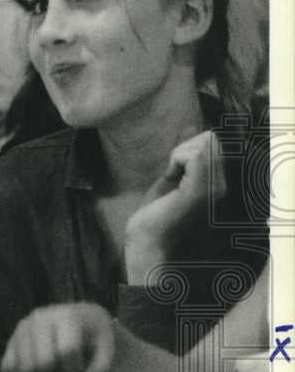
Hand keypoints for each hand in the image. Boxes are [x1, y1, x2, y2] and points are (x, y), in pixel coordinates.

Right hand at [2, 302, 115, 371]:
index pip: (67, 351)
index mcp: (65, 316)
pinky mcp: (10, 340)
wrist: (78, 318)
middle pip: (43, 362)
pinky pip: (7, 368)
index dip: (76, 367)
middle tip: (65, 371)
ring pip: (25, 369)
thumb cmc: (93, 335)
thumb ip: (101, 369)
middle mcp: (39, 318)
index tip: (81, 366)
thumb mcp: (106, 348)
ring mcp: (22, 329)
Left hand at [124, 130, 225, 282]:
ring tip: (172, 177)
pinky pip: (195, 154)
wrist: (146, 246)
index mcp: (220, 184)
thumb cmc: (155, 217)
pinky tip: (170, 178)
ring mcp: (217, 189)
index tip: (175, 169)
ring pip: (206, 142)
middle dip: (185, 147)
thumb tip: (191, 126)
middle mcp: (225, 186)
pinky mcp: (202, 192)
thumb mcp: (171, 178)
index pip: (218, 142)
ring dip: (180, 153)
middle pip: (212, 138)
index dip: (191, 145)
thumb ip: (183, 154)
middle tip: (172, 173)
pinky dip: (176, 158)